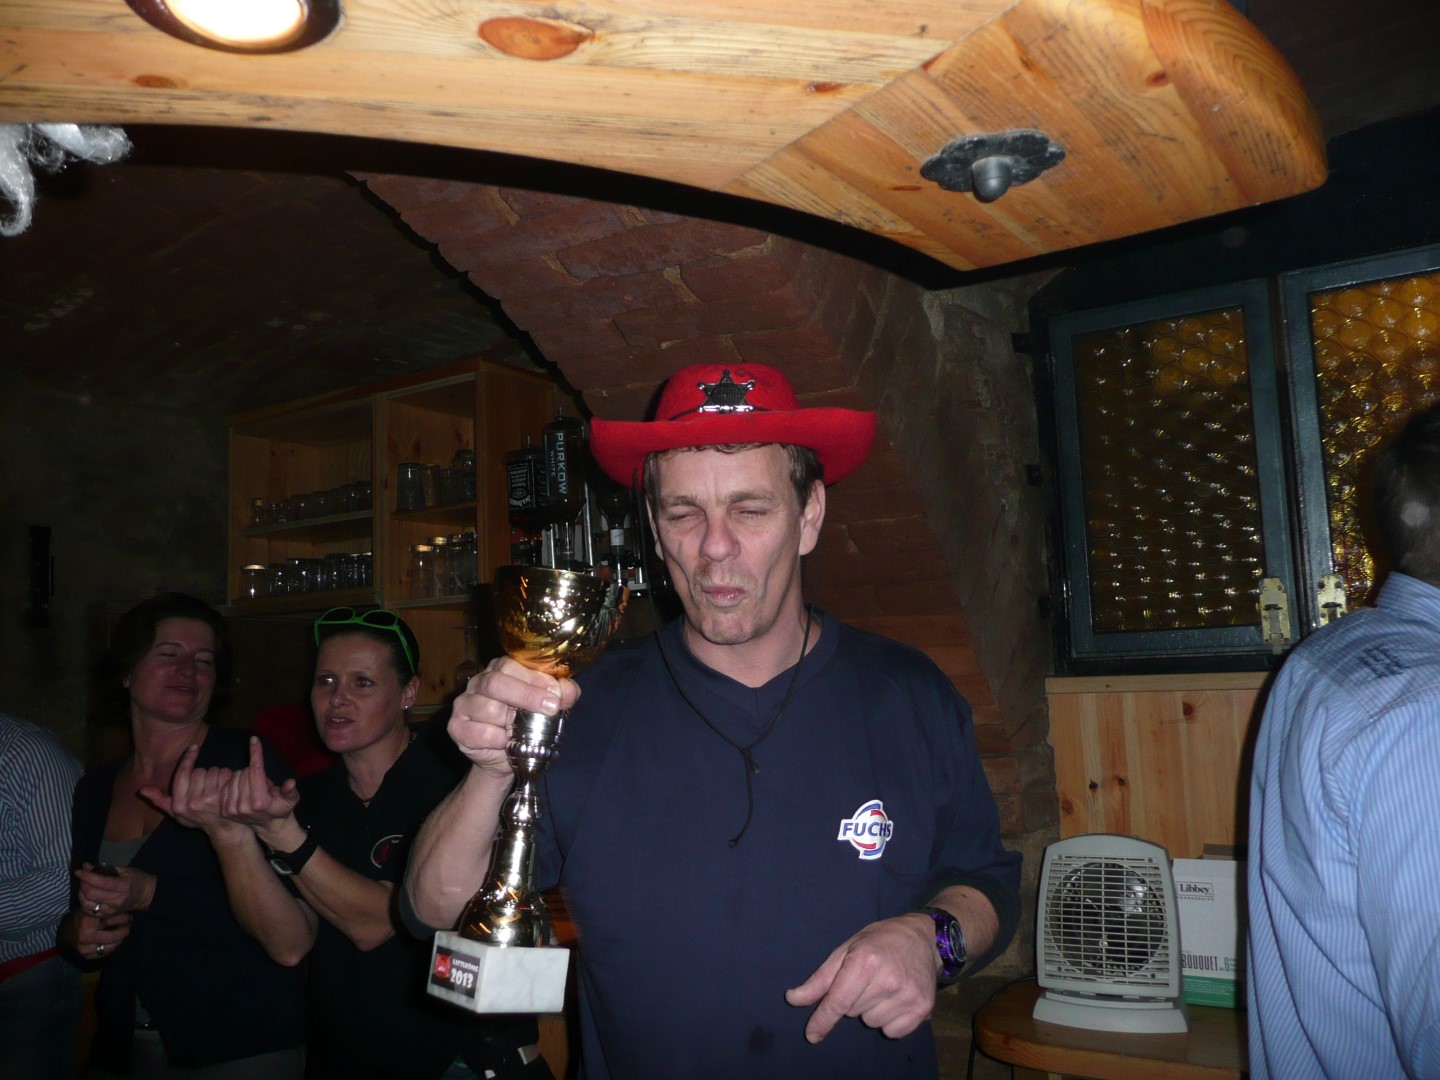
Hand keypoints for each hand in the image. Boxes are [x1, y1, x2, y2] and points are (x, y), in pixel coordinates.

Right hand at [61, 901, 133, 961]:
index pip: (111, 921)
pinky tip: (116, 940)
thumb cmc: (83, 916)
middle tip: (129, 925)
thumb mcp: (93, 910)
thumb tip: (127, 908)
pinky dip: (112, 947)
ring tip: (124, 932)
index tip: (129, 916)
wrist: (67, 930)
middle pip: (113, 937)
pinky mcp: (86, 956)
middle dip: (124, 930)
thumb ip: (106, 911)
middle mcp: (85, 937)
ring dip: (120, 939)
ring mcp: (84, 949)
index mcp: (87, 923)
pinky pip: (105, 953)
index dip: (123, 918)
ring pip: (110, 947)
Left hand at [76, 861, 155, 918]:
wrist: (145, 895)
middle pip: (91, 893)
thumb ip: (104, 868)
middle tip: (82, 877)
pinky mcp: (107, 915)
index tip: (79, 870)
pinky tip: (86, 896)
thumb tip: (86, 866)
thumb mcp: (124, 870)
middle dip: (82, 883)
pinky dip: (84, 903)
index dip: (86, 876)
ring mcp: (111, 910)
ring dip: (81, 894)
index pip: (100, 882)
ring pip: (87, 904)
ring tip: (84, 887)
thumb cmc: (136, 879)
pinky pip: (89, 911)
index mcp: (124, 886)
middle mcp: (117, 900)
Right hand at [139, 743, 245, 838]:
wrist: (223, 827)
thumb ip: (160, 799)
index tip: (194, 747)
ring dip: (217, 775)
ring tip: (217, 787)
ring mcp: (209, 799)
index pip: (181, 774)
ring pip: (212, 771)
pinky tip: (227, 786)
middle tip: (207, 785)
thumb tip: (142, 789)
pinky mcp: (224, 796)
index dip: (188, 758)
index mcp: (179, 804)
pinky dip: (227, 776)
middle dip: (204, 774)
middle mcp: (193, 802)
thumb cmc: (197, 817)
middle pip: (198, 771)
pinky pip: (225, 774)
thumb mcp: (176, 811)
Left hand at [221, 737, 300, 845]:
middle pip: (244, 772)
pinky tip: (240, 790)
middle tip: (259, 781)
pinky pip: (226, 785)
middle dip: (252, 771)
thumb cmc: (281, 807)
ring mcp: (232, 808)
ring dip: (242, 777)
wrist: (268, 825)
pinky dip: (233, 783)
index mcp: (260, 801)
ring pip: (234, 777)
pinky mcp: (225, 809)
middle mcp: (244, 805)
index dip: (256, 753)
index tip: (254, 739)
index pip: (255, 770)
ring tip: (251, 787)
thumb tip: (290, 783)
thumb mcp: (291, 799)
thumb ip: (290, 790)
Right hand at [449, 657, 579, 774]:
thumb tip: (567, 689)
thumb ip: (561, 696)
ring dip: (510, 723)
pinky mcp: (456, 727)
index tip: (555, 696)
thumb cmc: (527, 724)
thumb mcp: (548, 708)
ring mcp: (464, 704)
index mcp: (500, 669)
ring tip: (523, 731)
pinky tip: (506, 742)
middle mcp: (479, 682)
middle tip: (550, 709)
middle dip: (526, 695)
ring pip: (487, 708)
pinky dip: (496, 739)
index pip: (512, 665)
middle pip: (496, 682)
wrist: (507, 757)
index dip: (535, 679)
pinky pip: (476, 732)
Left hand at [785, 913, 938, 1042]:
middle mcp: (888, 980)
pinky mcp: (923, 1008)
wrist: (923, 938)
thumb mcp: (847, 949)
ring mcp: (908, 996)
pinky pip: (892, 1031)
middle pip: (852, 1012)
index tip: (812, 1034)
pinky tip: (896, 999)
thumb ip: (821, 978)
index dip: (823, 1019)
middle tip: (867, 979)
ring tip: (883, 986)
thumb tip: (793, 999)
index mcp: (866, 961)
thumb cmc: (879, 940)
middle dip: (853, 999)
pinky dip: (890, 1021)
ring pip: (871, 1022)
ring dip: (871, 1009)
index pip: (838, 1001)